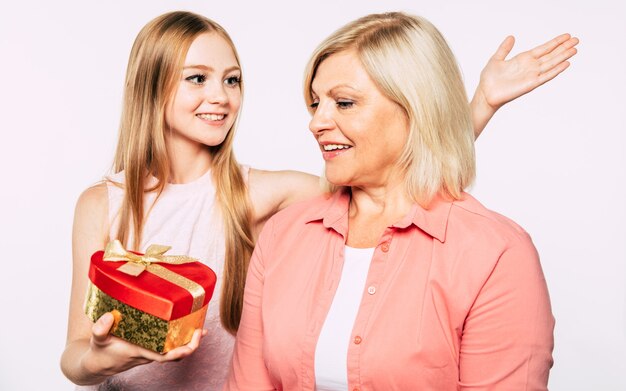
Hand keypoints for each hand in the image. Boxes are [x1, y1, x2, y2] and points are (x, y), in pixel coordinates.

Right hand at [81, 312, 206, 378]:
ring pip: (174, 350)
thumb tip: (109, 316)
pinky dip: (180, 339)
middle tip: (201, 329)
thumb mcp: (97, 339)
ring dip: (188, 341)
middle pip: (176, 354)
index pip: (165, 356)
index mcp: (140, 352)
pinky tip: (187, 327)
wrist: (98, 365)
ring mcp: (150, 352)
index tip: (192, 343)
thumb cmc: (100, 351)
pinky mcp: (149, 349)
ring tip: (200, 326)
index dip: (180, 351)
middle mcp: (149, 354)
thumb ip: (100, 328)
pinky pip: (169, 347)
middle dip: (191, 344)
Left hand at [476, 33, 578, 110]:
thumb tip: (512, 37)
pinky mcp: (530, 84)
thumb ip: (504, 48)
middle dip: (564, 47)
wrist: (485, 93)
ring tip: (575, 49)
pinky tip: (566, 64)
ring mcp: (531, 75)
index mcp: (523, 59)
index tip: (567, 36)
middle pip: (551, 55)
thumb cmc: (489, 79)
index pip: (543, 48)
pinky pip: (546, 76)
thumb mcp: (496, 59)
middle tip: (577, 40)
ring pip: (551, 63)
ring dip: (563, 56)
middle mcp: (530, 66)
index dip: (555, 42)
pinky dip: (556, 70)